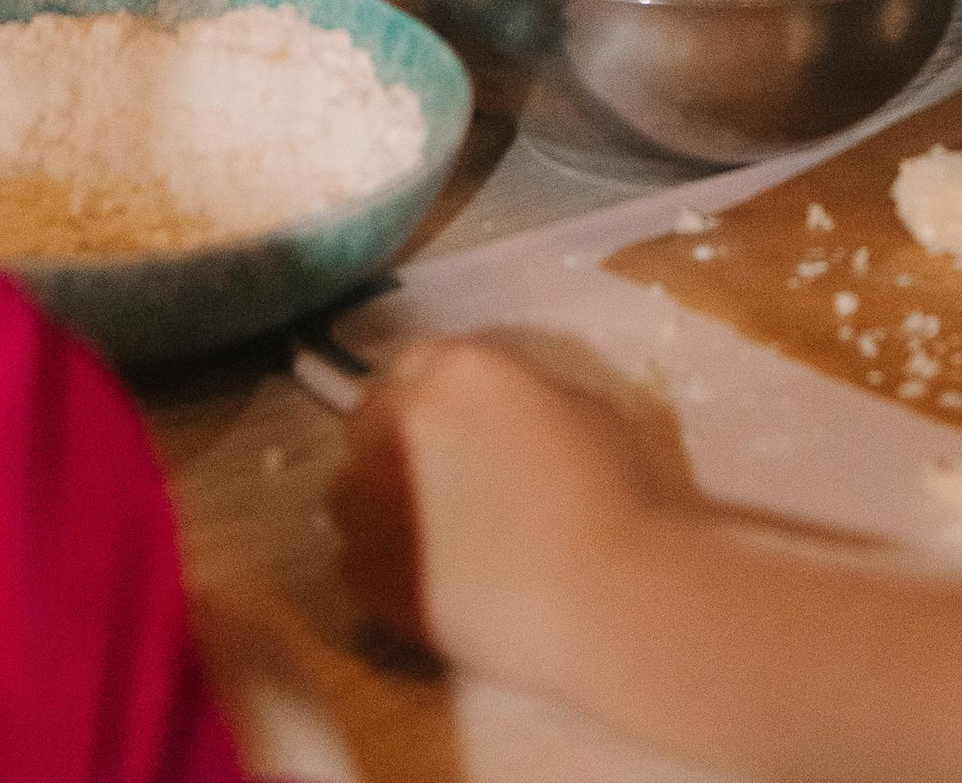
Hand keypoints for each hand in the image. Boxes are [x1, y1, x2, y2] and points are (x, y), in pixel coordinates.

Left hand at [331, 341, 666, 689]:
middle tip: (436, 486)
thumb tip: (504, 416)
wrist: (605, 598)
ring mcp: (375, 497)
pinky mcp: (367, 572)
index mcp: (458, 370)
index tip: (451, 432)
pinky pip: (351, 560)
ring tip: (426, 538)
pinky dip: (380, 568)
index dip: (431, 400)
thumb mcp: (582, 411)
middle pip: (370, 419)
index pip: (414, 365)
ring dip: (377, 504)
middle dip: (396, 445)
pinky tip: (427, 583)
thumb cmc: (614, 499)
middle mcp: (402, 420)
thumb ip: (525, 398)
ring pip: (346, 489)